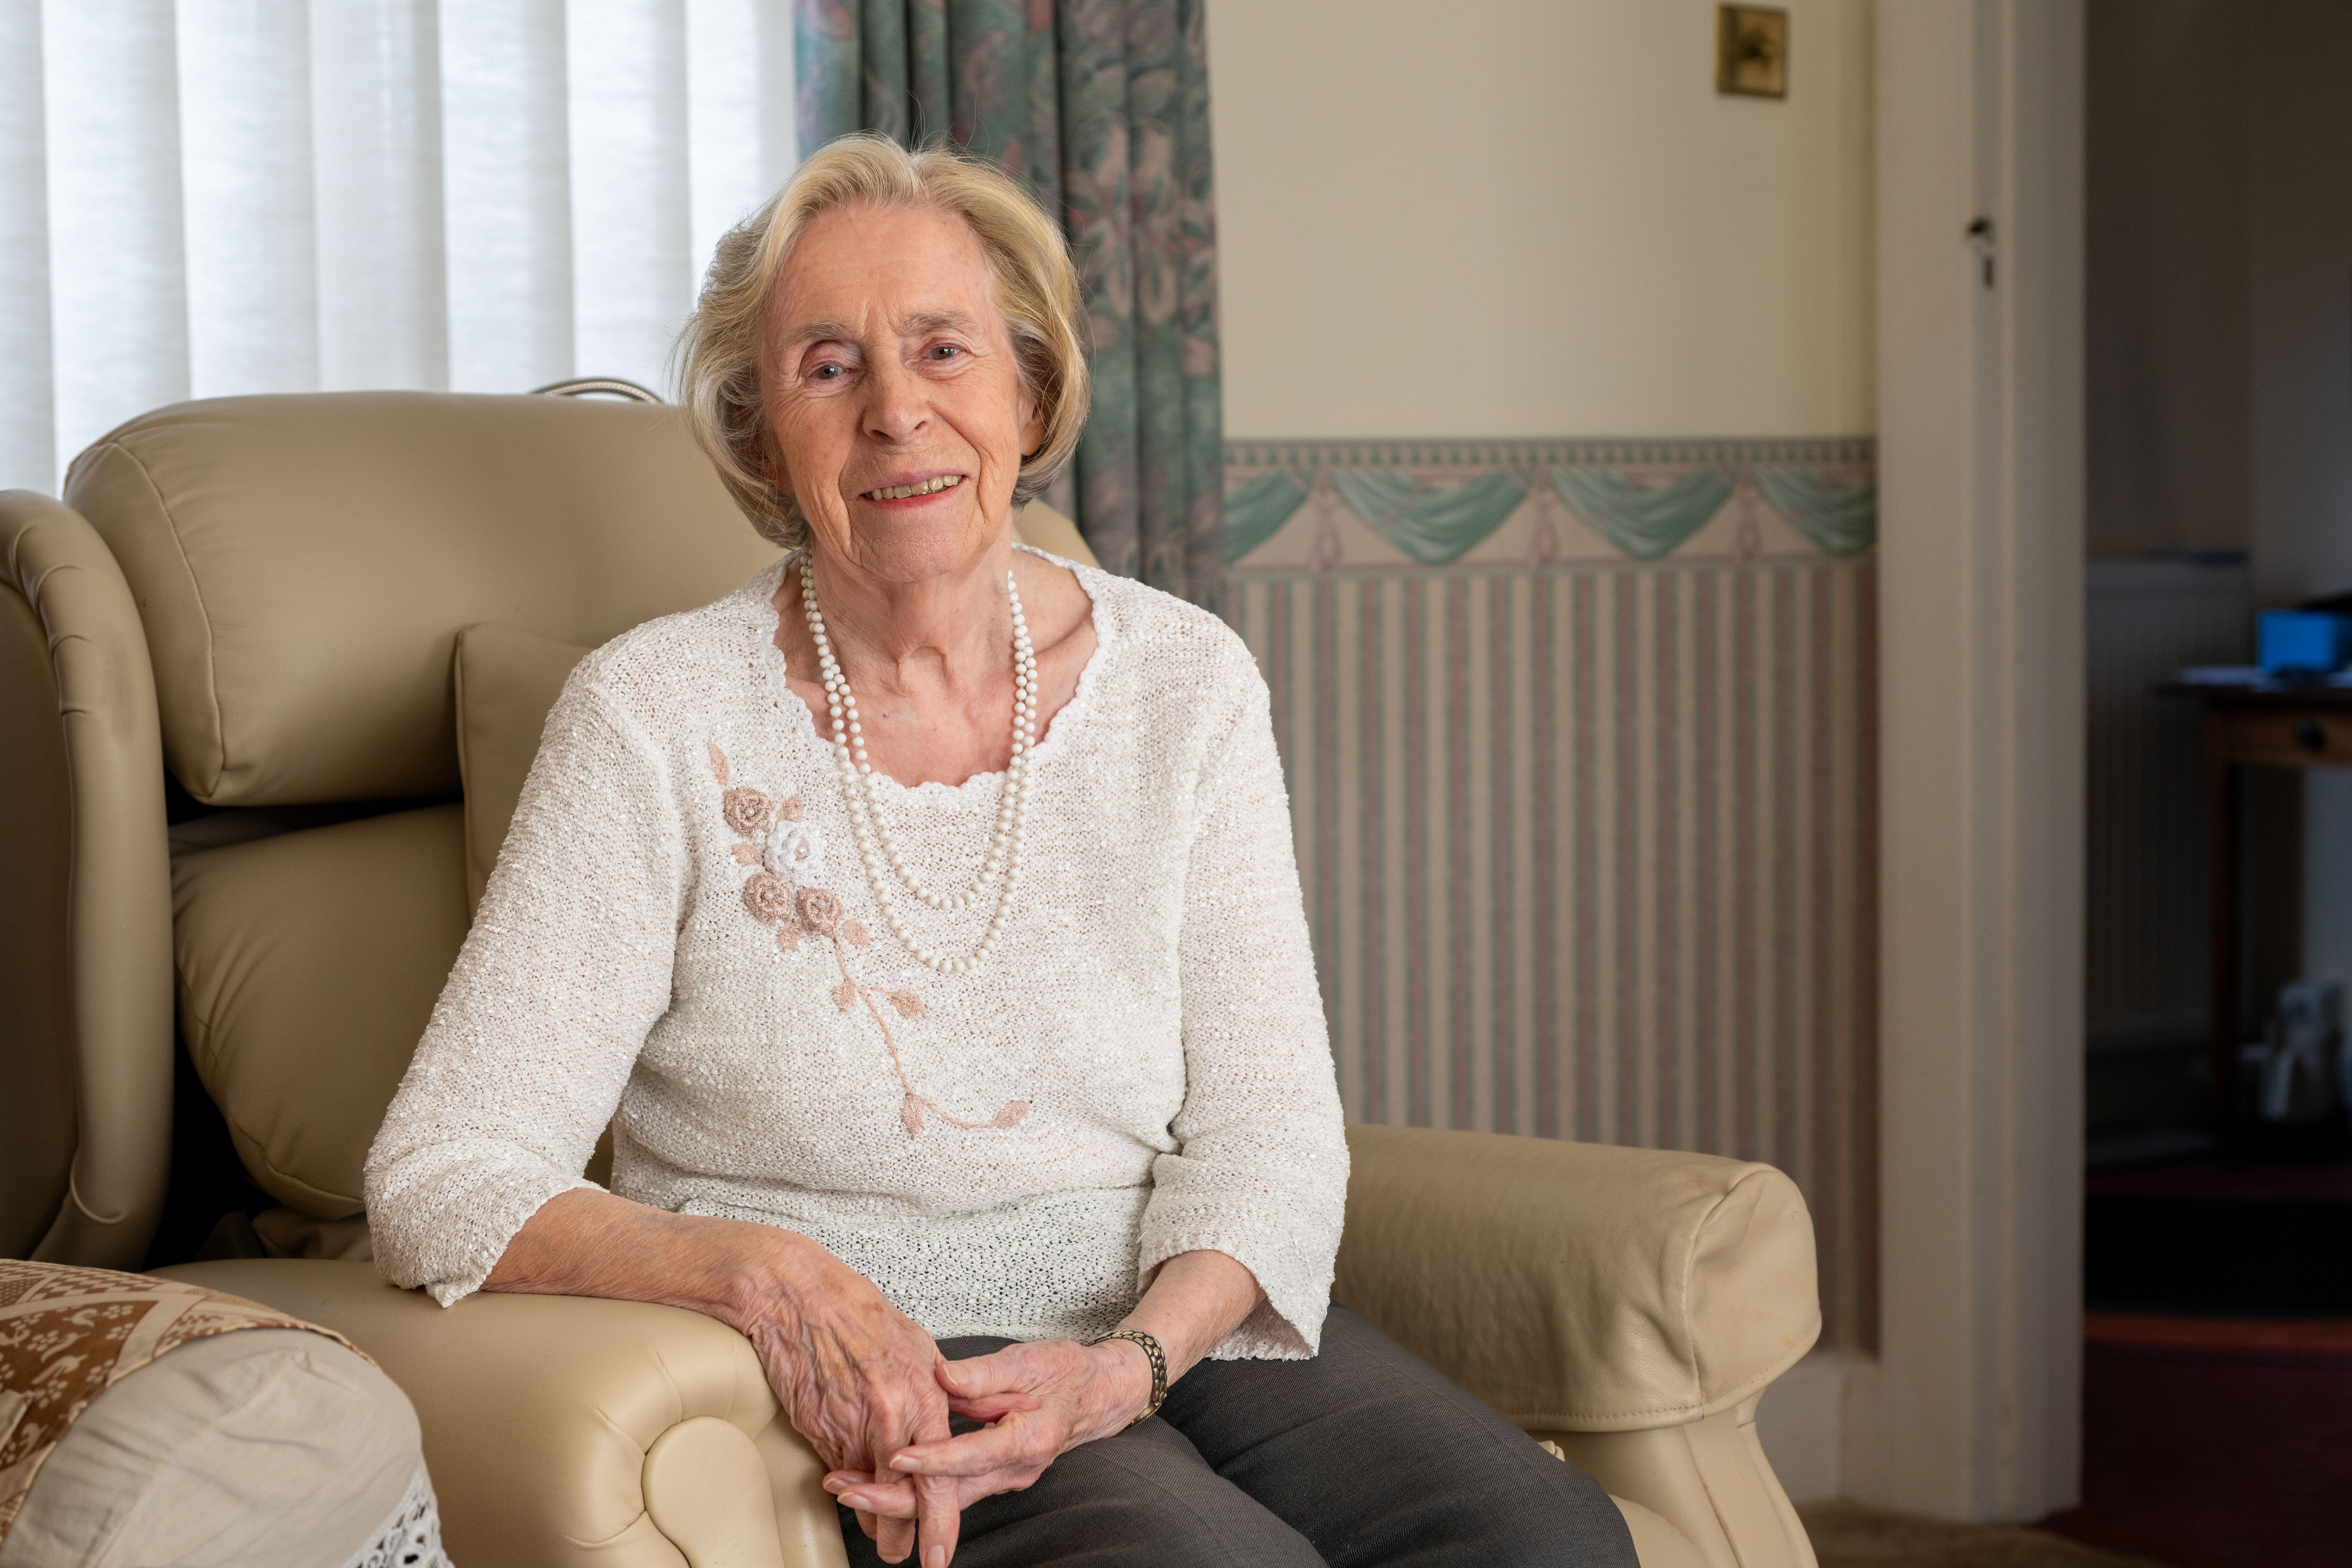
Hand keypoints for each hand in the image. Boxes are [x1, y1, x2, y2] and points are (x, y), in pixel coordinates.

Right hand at [730, 1242, 960, 1565]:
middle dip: (905, 1537)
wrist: (797, 1297)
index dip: (941, 1523)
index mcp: (922, 1395)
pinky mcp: (817, 1430)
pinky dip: (849, 1491)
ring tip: (883, 1538)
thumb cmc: (859, 1313)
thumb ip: (941, 1387)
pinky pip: (839, 1476)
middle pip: (903, 1499)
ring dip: (874, 1518)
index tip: (939, 1554)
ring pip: (866, 1495)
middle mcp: (888, 1417)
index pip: (939, 1477)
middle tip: (907, 1554)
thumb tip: (963, 1411)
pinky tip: (853, 1495)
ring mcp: (848, 1427)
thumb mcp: (918, 1345)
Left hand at [823, 1338, 1152, 1524]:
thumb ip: (985, 1372)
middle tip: (846, 1489)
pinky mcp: (991, 1476)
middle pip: (947, 1496)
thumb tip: (942, 1374)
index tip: (895, 1457)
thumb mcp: (1029, 1360)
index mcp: (1025, 1440)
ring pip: (943, 1500)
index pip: (971, 1456)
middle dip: (894, 1497)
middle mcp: (1013, 1469)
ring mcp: (1002, 1478)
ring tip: (844, 1487)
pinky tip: (875, 1481)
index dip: (932, 1459)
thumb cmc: (1066, 1372)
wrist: (1099, 1396)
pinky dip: (912, 1490)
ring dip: (894, 1497)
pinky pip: (949, 1491)